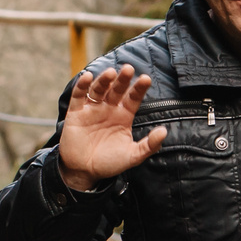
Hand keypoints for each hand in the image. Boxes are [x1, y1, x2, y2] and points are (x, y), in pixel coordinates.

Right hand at [57, 66, 165, 192]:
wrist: (84, 172)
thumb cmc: (109, 163)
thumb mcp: (132, 156)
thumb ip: (149, 145)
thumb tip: (164, 131)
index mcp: (124, 116)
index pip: (133, 98)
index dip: (139, 89)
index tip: (146, 79)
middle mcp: (109, 109)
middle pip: (117, 90)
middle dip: (123, 80)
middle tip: (129, 68)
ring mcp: (92, 109)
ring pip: (99, 90)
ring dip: (104, 80)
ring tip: (110, 73)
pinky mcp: (76, 112)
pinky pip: (78, 96)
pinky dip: (82, 86)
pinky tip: (87, 77)